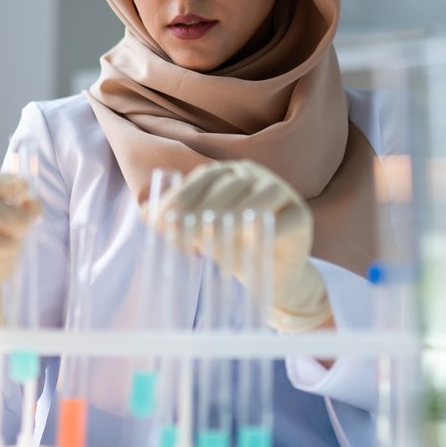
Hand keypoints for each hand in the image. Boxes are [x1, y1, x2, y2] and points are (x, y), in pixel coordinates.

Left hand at [154, 160, 330, 332]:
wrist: (268, 274)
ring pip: (256, 198)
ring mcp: (280, 191)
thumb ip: (173, 223)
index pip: (201, 179)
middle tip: (182, 238)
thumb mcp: (196, 235)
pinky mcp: (300, 215)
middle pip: (227, 187)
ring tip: (209, 243)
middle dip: (201, 212)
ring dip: (230, 219)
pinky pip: (282, 220)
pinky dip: (263, 231)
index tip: (162, 223)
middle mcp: (254, 175)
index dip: (181, 199)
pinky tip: (246, 245)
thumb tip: (145, 215)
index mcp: (227, 173)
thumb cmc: (229, 247)